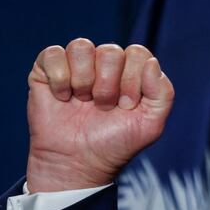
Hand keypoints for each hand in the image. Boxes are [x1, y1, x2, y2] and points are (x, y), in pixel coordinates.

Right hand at [26, 38, 173, 192]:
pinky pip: (53, 54)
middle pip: (110, 51)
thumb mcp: (151, 124)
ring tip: (83, 103)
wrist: (79, 163)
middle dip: (108, 85)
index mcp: (130, 71)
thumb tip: (151, 62)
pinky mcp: (47, 71)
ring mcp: (75, 66)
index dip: (132, 80)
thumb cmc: (115, 143)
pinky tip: (63, 98)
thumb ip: (163, 92)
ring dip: (84, 80)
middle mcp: (104, 65)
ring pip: (81, 46)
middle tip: (104, 108)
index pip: (137, 53)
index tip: (127, 106)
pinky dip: (59, 80)